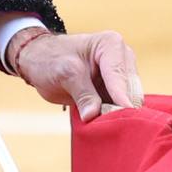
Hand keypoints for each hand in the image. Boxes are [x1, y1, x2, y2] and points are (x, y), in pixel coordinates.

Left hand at [9, 29, 143, 121]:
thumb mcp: (64, 73)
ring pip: (129, 102)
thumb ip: (82, 94)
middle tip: (107, 125)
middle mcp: (123, 58)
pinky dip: (114, 117)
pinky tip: (104, 124)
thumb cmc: (50, 60)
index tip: (123, 113)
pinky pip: (121, 109)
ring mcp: (121, 76)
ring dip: (119, 115)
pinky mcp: (116, 92)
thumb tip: (93, 115)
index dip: (121, 96)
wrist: (40, 62)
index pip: (119, 75)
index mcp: (112, 45)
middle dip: (121, 108)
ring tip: (104, 126)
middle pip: (131, 90)